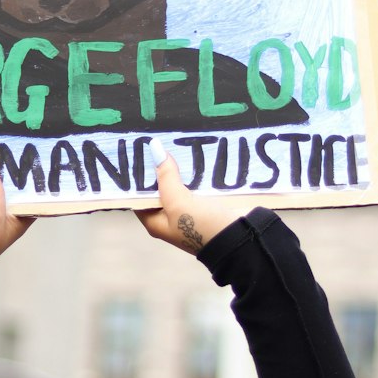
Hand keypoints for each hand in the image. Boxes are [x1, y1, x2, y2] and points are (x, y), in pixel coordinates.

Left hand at [136, 139, 245, 253]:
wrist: (242, 239)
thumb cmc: (203, 227)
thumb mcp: (178, 202)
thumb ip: (167, 177)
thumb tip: (155, 149)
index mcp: (157, 222)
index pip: (139, 197)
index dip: (137, 177)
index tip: (135, 151)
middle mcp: (172, 216)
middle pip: (161, 187)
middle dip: (160, 166)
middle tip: (157, 138)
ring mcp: (191, 209)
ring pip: (181, 182)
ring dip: (180, 165)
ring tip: (175, 138)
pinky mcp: (209, 201)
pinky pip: (199, 181)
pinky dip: (198, 169)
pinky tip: (196, 149)